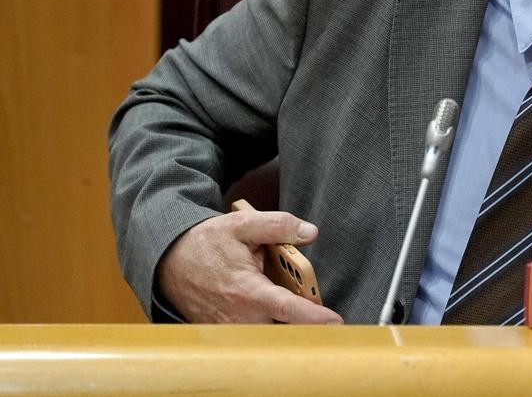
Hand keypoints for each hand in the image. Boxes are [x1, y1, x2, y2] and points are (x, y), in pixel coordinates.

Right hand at [156, 210, 343, 323]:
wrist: (168, 261)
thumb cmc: (205, 243)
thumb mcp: (241, 224)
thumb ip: (278, 225)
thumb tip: (309, 232)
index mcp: (248, 290)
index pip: (287, 308)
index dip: (313, 317)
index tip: (335, 322)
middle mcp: (239, 316)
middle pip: (284, 327)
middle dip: (303, 320)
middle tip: (314, 307)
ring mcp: (230, 329)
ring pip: (270, 334)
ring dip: (284, 323)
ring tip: (290, 306)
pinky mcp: (224, 334)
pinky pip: (253, 335)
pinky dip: (266, 324)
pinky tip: (267, 310)